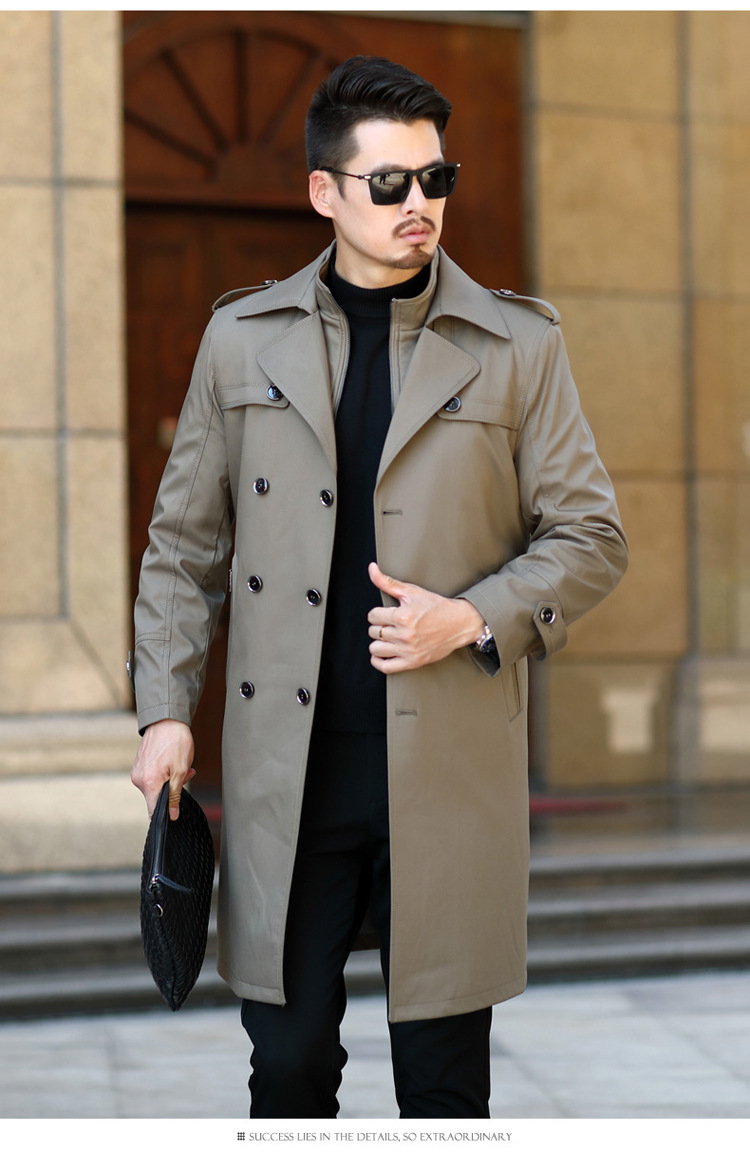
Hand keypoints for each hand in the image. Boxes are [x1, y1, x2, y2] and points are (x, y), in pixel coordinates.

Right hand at [130, 719, 195, 821]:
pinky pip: (151, 776)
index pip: (152, 811)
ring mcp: (137, 771)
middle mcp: (138, 779)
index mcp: (148, 783)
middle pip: (156, 797)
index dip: (164, 815)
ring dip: (169, 780)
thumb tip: (172, 815)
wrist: (166, 719)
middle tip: (186, 775)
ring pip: (155, 786)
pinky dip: (163, 773)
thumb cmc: (175, 742)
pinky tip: (172, 762)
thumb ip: (175, 796)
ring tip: (182, 765)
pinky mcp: (139, 765)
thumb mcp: (180, 771)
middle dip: (172, 790)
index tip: (174, 815)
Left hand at [367, 562, 484, 673]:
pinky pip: (385, 667)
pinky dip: (378, 661)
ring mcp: (408, 650)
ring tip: (388, 637)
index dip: (378, 613)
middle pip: (373, 632)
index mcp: (403, 616)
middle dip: (379, 626)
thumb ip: (387, 582)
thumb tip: (371, 569)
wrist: (459, 623)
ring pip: (375, 649)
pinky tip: (382, 653)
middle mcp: (405, 635)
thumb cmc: (436, 607)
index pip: (373, 616)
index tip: (387, 613)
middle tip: (391, 624)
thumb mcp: (411, 591)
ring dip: (378, 642)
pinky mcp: (413, 662)